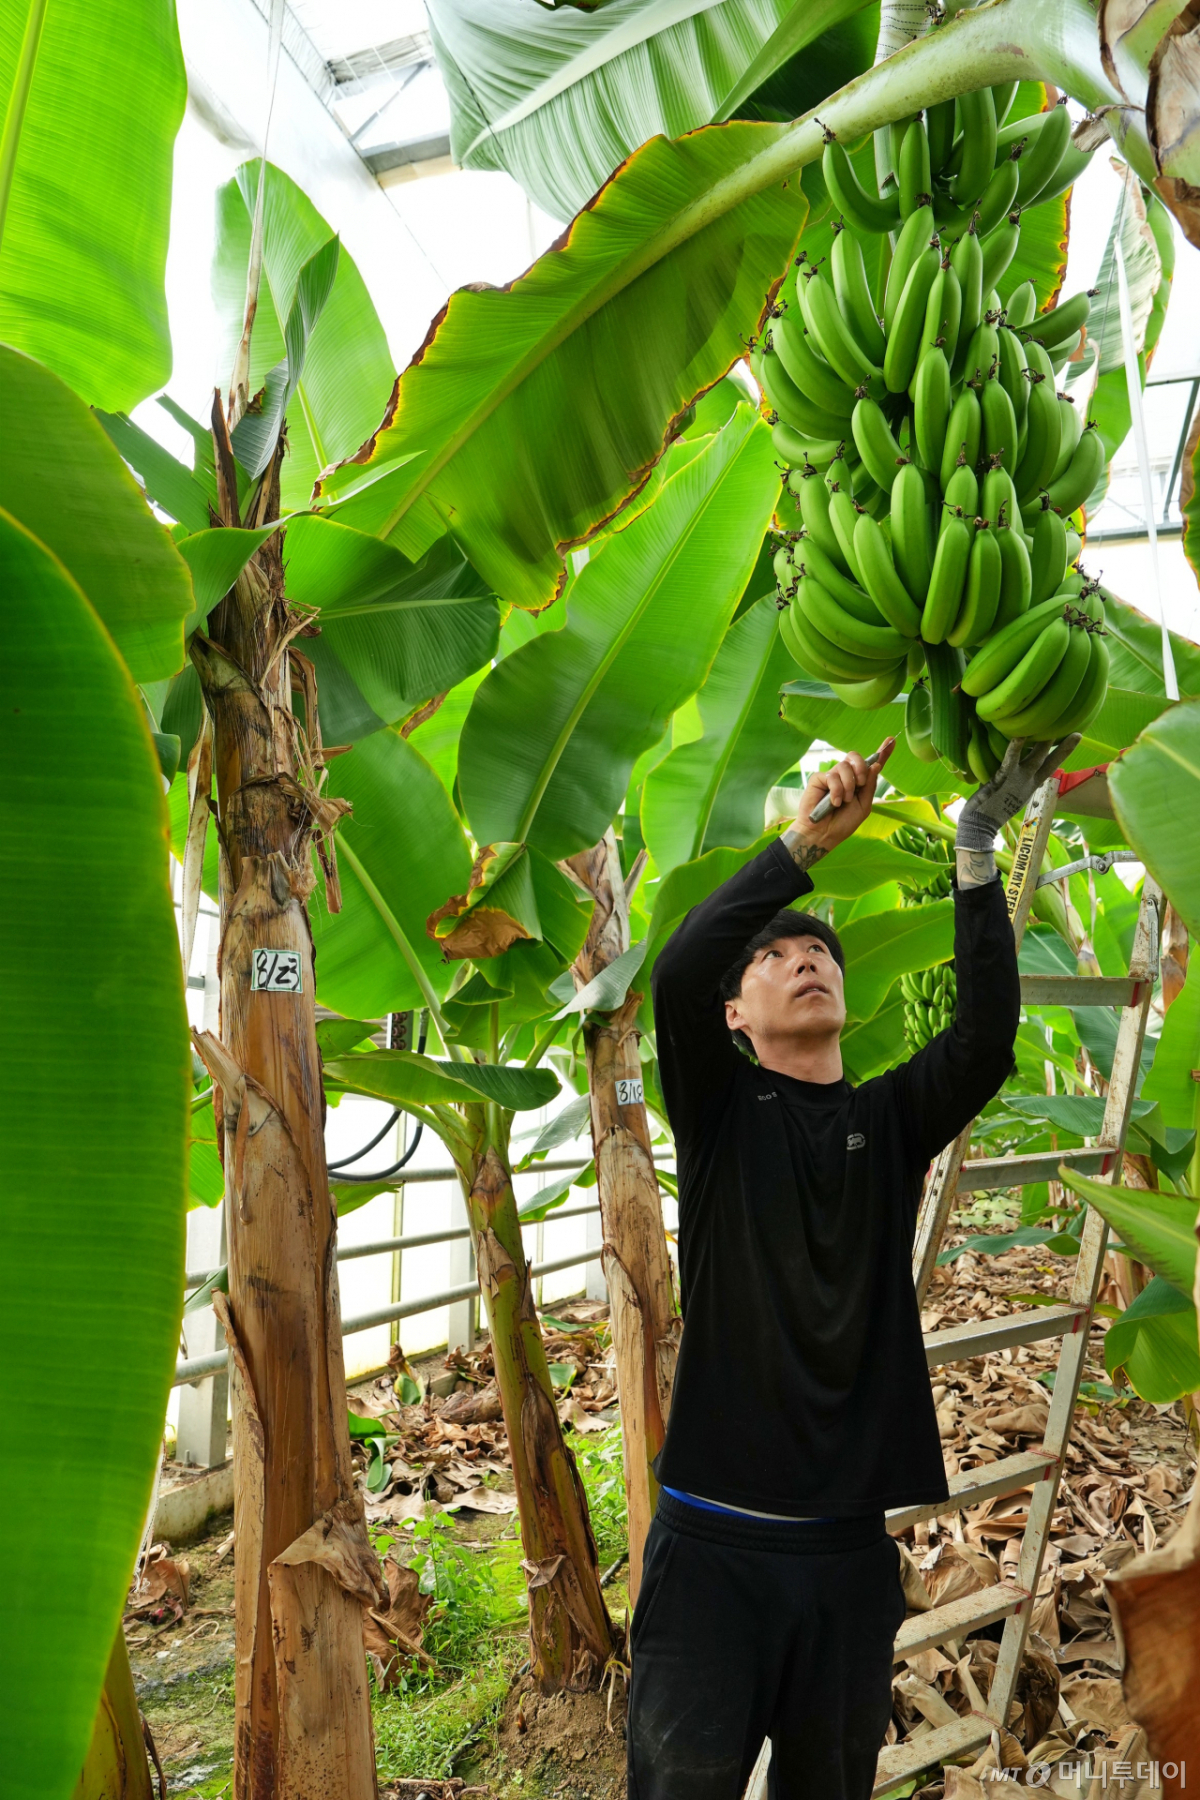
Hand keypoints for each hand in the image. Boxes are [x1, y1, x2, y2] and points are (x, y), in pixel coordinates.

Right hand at [789, 740, 894, 855]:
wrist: (824, 834)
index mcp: (859, 783)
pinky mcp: (819, 779)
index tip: (891, 740)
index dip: (882, 752)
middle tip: (860, 784)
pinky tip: (834, 802)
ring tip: (844, 801)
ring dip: (848, 785)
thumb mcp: (864, 806)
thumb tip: (875, 765)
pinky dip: (836, 790)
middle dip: (860, 767)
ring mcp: (832, 776)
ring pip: (844, 766)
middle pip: (854, 756)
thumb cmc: (843, 823)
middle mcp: (846, 776)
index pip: (871, 764)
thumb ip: (870, 786)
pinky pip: (832, 775)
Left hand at [956, 733, 1082, 851]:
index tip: (1075, 739)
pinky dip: (1015, 747)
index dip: (1063, 753)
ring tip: (1052, 726)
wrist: (980, 823)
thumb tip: (1014, 761)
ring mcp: (1017, 779)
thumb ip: (1014, 776)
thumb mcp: (1009, 792)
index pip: (1051, 766)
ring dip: (1044, 742)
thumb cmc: (990, 807)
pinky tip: (1020, 735)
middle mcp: (1028, 782)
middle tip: (1077, 733)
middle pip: (1049, 761)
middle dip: (1064, 748)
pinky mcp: (1003, 777)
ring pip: (1035, 758)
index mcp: (1031, 785)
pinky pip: (1011, 760)